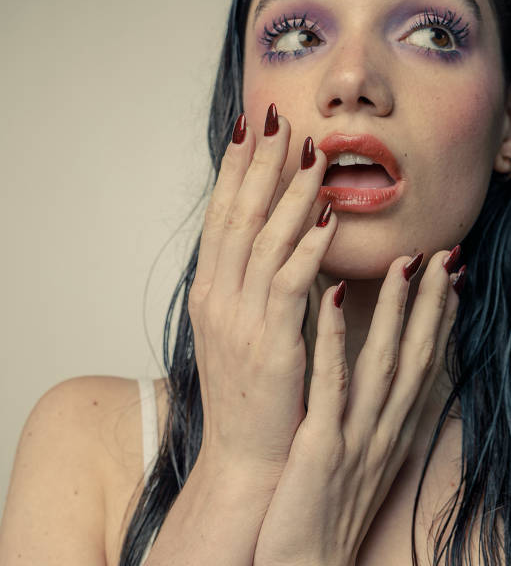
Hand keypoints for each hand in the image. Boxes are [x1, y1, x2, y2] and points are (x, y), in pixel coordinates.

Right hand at [188, 107, 336, 484]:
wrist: (245, 458)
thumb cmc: (247, 391)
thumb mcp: (235, 329)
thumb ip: (247, 283)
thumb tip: (272, 240)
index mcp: (208, 291)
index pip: (220, 215)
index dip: (233, 169)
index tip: (248, 129)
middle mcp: (217, 297)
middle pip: (238, 216)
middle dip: (258, 164)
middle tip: (276, 120)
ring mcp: (239, 320)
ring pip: (264, 241)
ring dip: (288, 194)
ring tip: (311, 154)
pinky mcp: (271, 344)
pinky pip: (289, 284)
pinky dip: (306, 248)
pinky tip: (324, 218)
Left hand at [253, 252, 459, 565]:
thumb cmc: (325, 510)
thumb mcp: (357, 460)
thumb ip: (368, 416)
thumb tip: (375, 378)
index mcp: (391, 433)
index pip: (423, 367)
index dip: (440, 321)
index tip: (449, 277)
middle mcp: (383, 431)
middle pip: (416, 357)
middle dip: (432, 305)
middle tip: (445, 255)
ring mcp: (355, 438)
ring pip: (383, 363)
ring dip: (398, 313)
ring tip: (405, 265)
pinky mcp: (321, 447)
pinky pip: (329, 384)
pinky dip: (335, 340)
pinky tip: (333, 300)